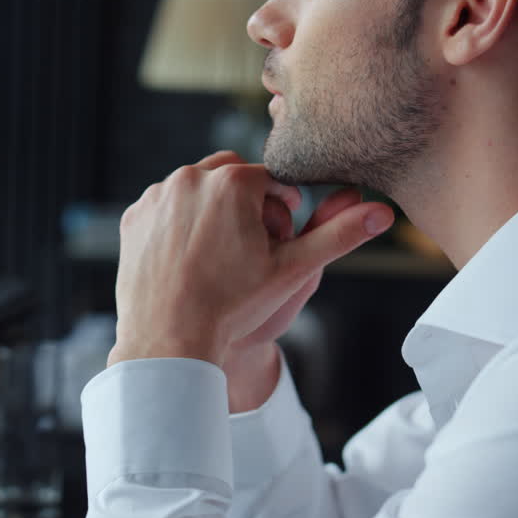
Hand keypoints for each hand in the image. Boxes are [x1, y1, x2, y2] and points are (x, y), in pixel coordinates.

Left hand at [108, 151, 393, 368]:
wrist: (169, 342)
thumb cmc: (234, 307)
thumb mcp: (293, 270)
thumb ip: (338, 235)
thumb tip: (383, 212)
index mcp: (231, 183)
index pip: (270, 178)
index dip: (282, 207)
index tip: (281, 237)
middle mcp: (188, 179)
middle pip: (231, 175)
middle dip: (247, 201)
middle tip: (254, 242)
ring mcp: (155, 197)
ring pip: (195, 189)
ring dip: (213, 208)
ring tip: (223, 253)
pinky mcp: (133, 217)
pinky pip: (164, 207)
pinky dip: (180, 222)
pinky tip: (192, 258)